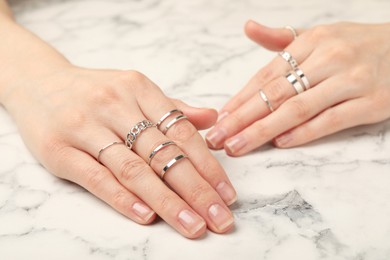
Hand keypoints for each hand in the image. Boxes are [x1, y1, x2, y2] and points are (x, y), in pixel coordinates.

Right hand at [3, 66, 236, 237]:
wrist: (39, 82)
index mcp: (139, 89)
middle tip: (220, 219)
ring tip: (192, 225)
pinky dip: (122, 198)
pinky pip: (95, 178)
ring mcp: (85, 128)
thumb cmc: (95, 90)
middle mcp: (115, 105)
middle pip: (163, 154)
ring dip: (166, 202)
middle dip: (197, 190)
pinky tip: (146, 215)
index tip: (227, 194)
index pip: (181, 132)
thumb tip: (212, 119)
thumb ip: (172, 107)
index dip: (208, 165)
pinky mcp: (59, 150)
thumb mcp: (134, 89)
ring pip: (133, 170)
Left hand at [206, 20, 389, 155]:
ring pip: (297, 109)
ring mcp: (351, 81)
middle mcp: (329, 58)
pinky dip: (303, 133)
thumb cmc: (356, 44)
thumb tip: (249, 28)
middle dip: (241, 119)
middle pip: (275, 94)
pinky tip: (279, 143)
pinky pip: (330, 120)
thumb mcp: (320, 34)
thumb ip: (282, 38)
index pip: (266, 75)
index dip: (240, 99)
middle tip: (217, 138)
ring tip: (237, 146)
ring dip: (262, 130)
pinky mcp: (371, 103)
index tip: (219, 118)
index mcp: (311, 41)